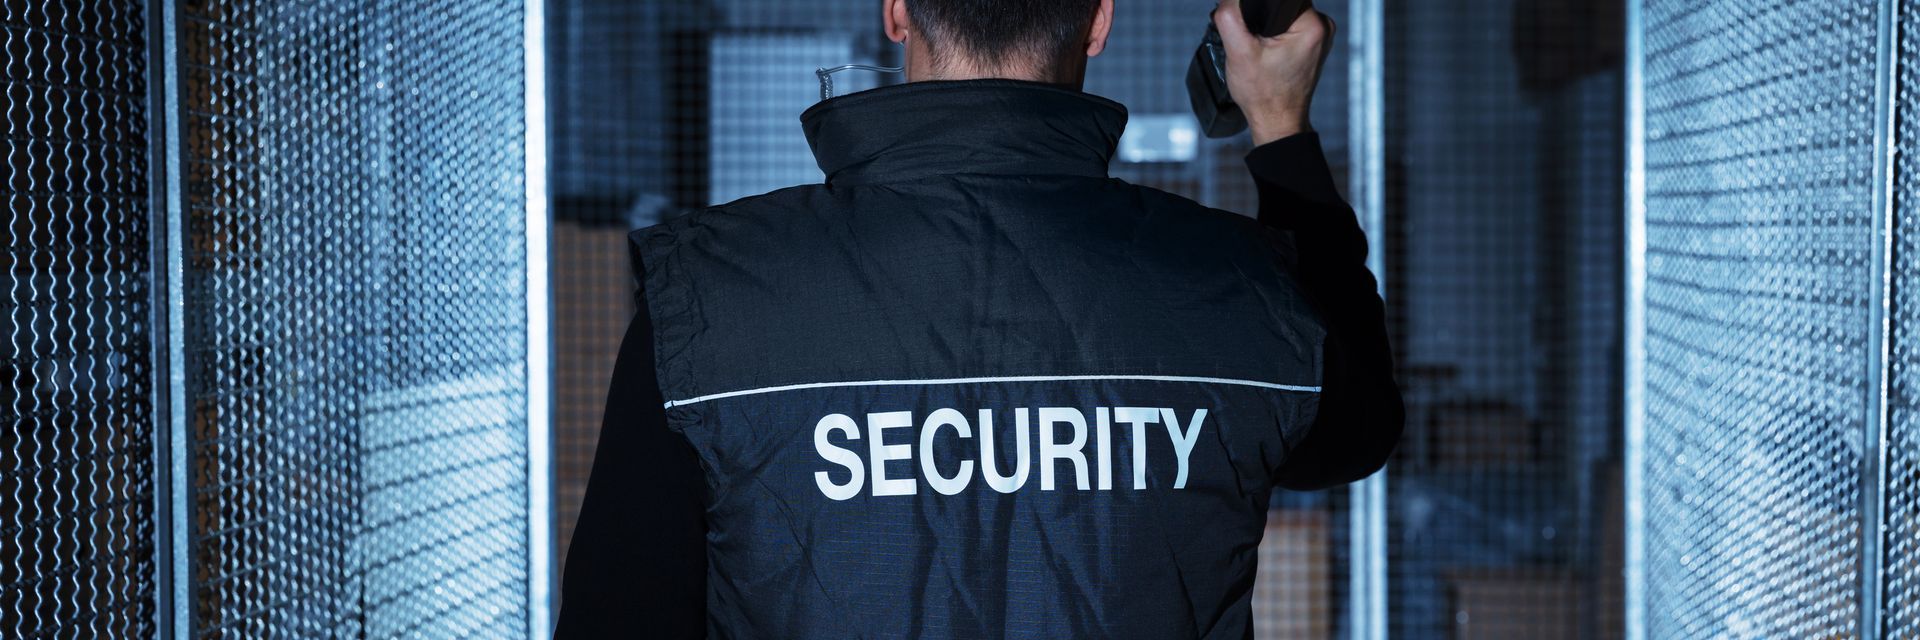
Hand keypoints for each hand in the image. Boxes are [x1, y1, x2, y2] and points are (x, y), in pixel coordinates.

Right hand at [1212, 0, 1335, 145]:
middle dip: (1261, 16)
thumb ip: (1230, 18)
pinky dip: (1275, 34)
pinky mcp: (1312, 44)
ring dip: (1267, 26)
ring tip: (1261, 50)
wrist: (1276, 120)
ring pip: (1284, 14)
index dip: (1257, 5)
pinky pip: (1289, 26)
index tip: (1252, 28)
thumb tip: (1229, 0)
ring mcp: (1319, 36)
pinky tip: (1268, 53)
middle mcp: (1322, 27)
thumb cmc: (1265, 96)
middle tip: (1254, 43)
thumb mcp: (1239, 53)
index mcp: (1312, 25)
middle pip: (1281, 3)